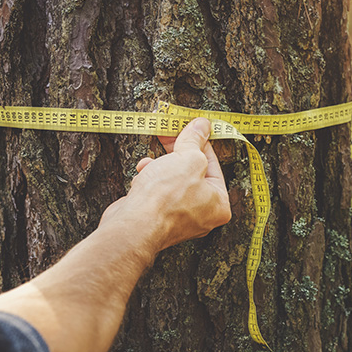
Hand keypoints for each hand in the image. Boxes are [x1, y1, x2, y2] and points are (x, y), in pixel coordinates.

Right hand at [101, 118, 230, 251]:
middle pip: (192, 172)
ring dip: (160, 166)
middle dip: (176, 153)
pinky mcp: (158, 219)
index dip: (199, 141)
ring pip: (172, 181)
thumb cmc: (165, 197)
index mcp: (219, 203)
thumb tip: (202, 125)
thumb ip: (195, 140)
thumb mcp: (188, 158)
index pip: (212, 163)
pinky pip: (158, 193)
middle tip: (166, 134)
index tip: (189, 125)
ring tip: (149, 163)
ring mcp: (179, 219)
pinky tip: (142, 177)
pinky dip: (150, 181)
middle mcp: (202, 214)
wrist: (132, 226)